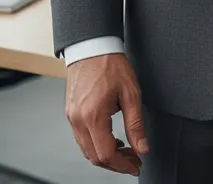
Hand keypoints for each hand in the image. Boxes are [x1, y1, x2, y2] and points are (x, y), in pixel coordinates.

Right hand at [65, 52, 147, 174]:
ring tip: (124, 149)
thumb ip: (136, 124)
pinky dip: (96, 144)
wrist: (92, 46)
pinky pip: (82, 138)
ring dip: (105, 155)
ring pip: (86, 150)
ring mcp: (72, 117)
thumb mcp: (131, 93)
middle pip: (94, 157)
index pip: (106, 155)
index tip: (135, 166)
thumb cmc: (110, 64)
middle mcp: (78, 120)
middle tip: (133, 160)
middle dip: (115, 163)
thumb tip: (142, 147)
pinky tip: (110, 138)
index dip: (122, 165)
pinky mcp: (71, 113)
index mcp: (93, 116)